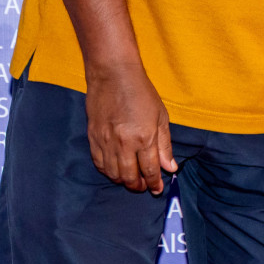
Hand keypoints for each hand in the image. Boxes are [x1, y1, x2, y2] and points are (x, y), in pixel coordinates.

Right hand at [85, 67, 176, 194]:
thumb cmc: (141, 92)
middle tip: (143, 186)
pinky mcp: (93, 138)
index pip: (150, 170)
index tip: (157, 189)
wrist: (113, 74)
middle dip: (138, 186)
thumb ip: (164, 145)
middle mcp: (124, 144)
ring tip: (130, 178)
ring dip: (123, 180)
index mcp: (144, 137)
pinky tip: (115, 169)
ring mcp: (106, 142)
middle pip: (130, 177)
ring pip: (113, 174)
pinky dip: (108, 171)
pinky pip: (99, 163)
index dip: (154, 183)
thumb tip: (170, 168)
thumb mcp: (160, 116)